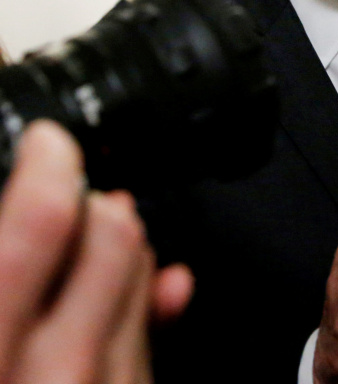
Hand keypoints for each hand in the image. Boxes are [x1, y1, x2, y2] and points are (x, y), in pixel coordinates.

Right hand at [0, 119, 193, 383]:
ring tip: (75, 247)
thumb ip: (4, 256)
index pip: (44, 223)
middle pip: (113, 233)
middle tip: (61, 193)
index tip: (46, 143)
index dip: (50, 163)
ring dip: (114, 245)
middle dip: (91, 202)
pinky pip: (155, 328)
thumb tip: (16, 200)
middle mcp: (60, 372)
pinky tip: (112, 296)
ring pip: (143, 272)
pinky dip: (137, 298)